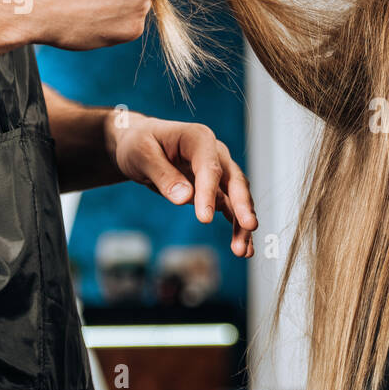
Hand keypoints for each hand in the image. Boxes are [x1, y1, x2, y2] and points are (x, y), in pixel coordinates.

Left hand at [105, 111, 256, 256]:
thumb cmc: (139, 144)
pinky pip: (230, 209)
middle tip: (249, 226)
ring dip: (241, 224)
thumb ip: (163, 175)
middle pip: (235, 181)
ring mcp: (218, 172)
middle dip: (243, 206)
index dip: (209, 193)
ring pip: (237, 199)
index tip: (205, 219)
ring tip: (242, 250)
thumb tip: (184, 198)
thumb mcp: (142, 155)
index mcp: (198, 139)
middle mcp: (215, 154)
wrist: (139, 145)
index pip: (209, 167)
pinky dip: (236, 228)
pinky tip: (242, 247)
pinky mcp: (215, 190)